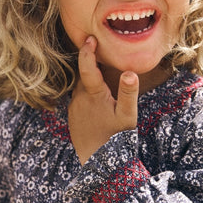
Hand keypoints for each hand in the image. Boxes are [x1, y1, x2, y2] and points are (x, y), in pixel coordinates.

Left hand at [68, 36, 138, 164]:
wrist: (99, 165)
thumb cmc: (116, 140)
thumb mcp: (128, 116)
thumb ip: (128, 93)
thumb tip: (130, 72)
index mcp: (93, 95)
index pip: (87, 67)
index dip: (87, 51)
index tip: (90, 38)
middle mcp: (79, 99)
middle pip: (84, 76)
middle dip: (92, 65)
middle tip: (104, 55)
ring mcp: (74, 108)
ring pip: (81, 88)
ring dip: (91, 82)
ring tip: (105, 79)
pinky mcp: (73, 117)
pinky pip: (79, 100)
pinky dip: (88, 95)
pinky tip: (99, 101)